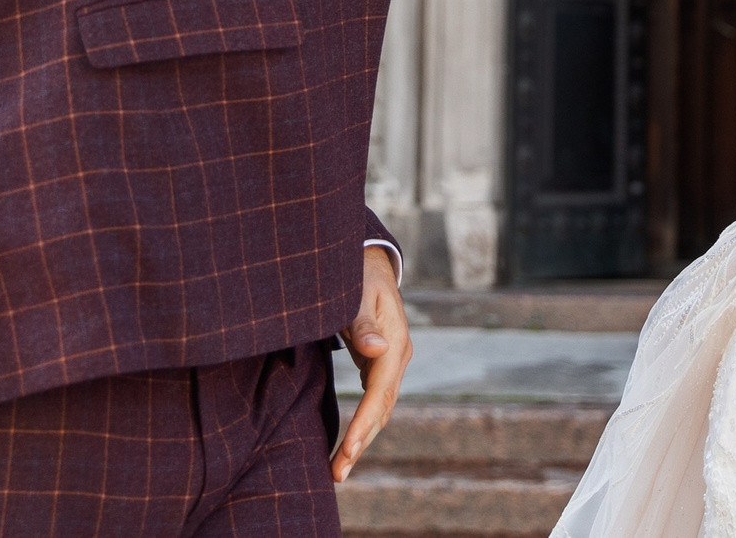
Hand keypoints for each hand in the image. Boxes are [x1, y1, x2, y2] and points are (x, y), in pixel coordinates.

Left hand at [330, 245, 410, 483]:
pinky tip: (349, 443)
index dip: (364, 422)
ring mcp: (392, 361)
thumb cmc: (357, 274)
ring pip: (379, 409)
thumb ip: (363, 323)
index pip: (379, 392)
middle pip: (382, 408)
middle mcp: (398, 356)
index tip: (347, 450)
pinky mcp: (381, 363)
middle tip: (337, 474)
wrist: (368, 259)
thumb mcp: (356, 292)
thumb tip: (377, 352)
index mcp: (395, 342)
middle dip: (361, 443)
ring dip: (362, 439)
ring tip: (339, 470)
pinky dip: (363, 423)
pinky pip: (374, 400)